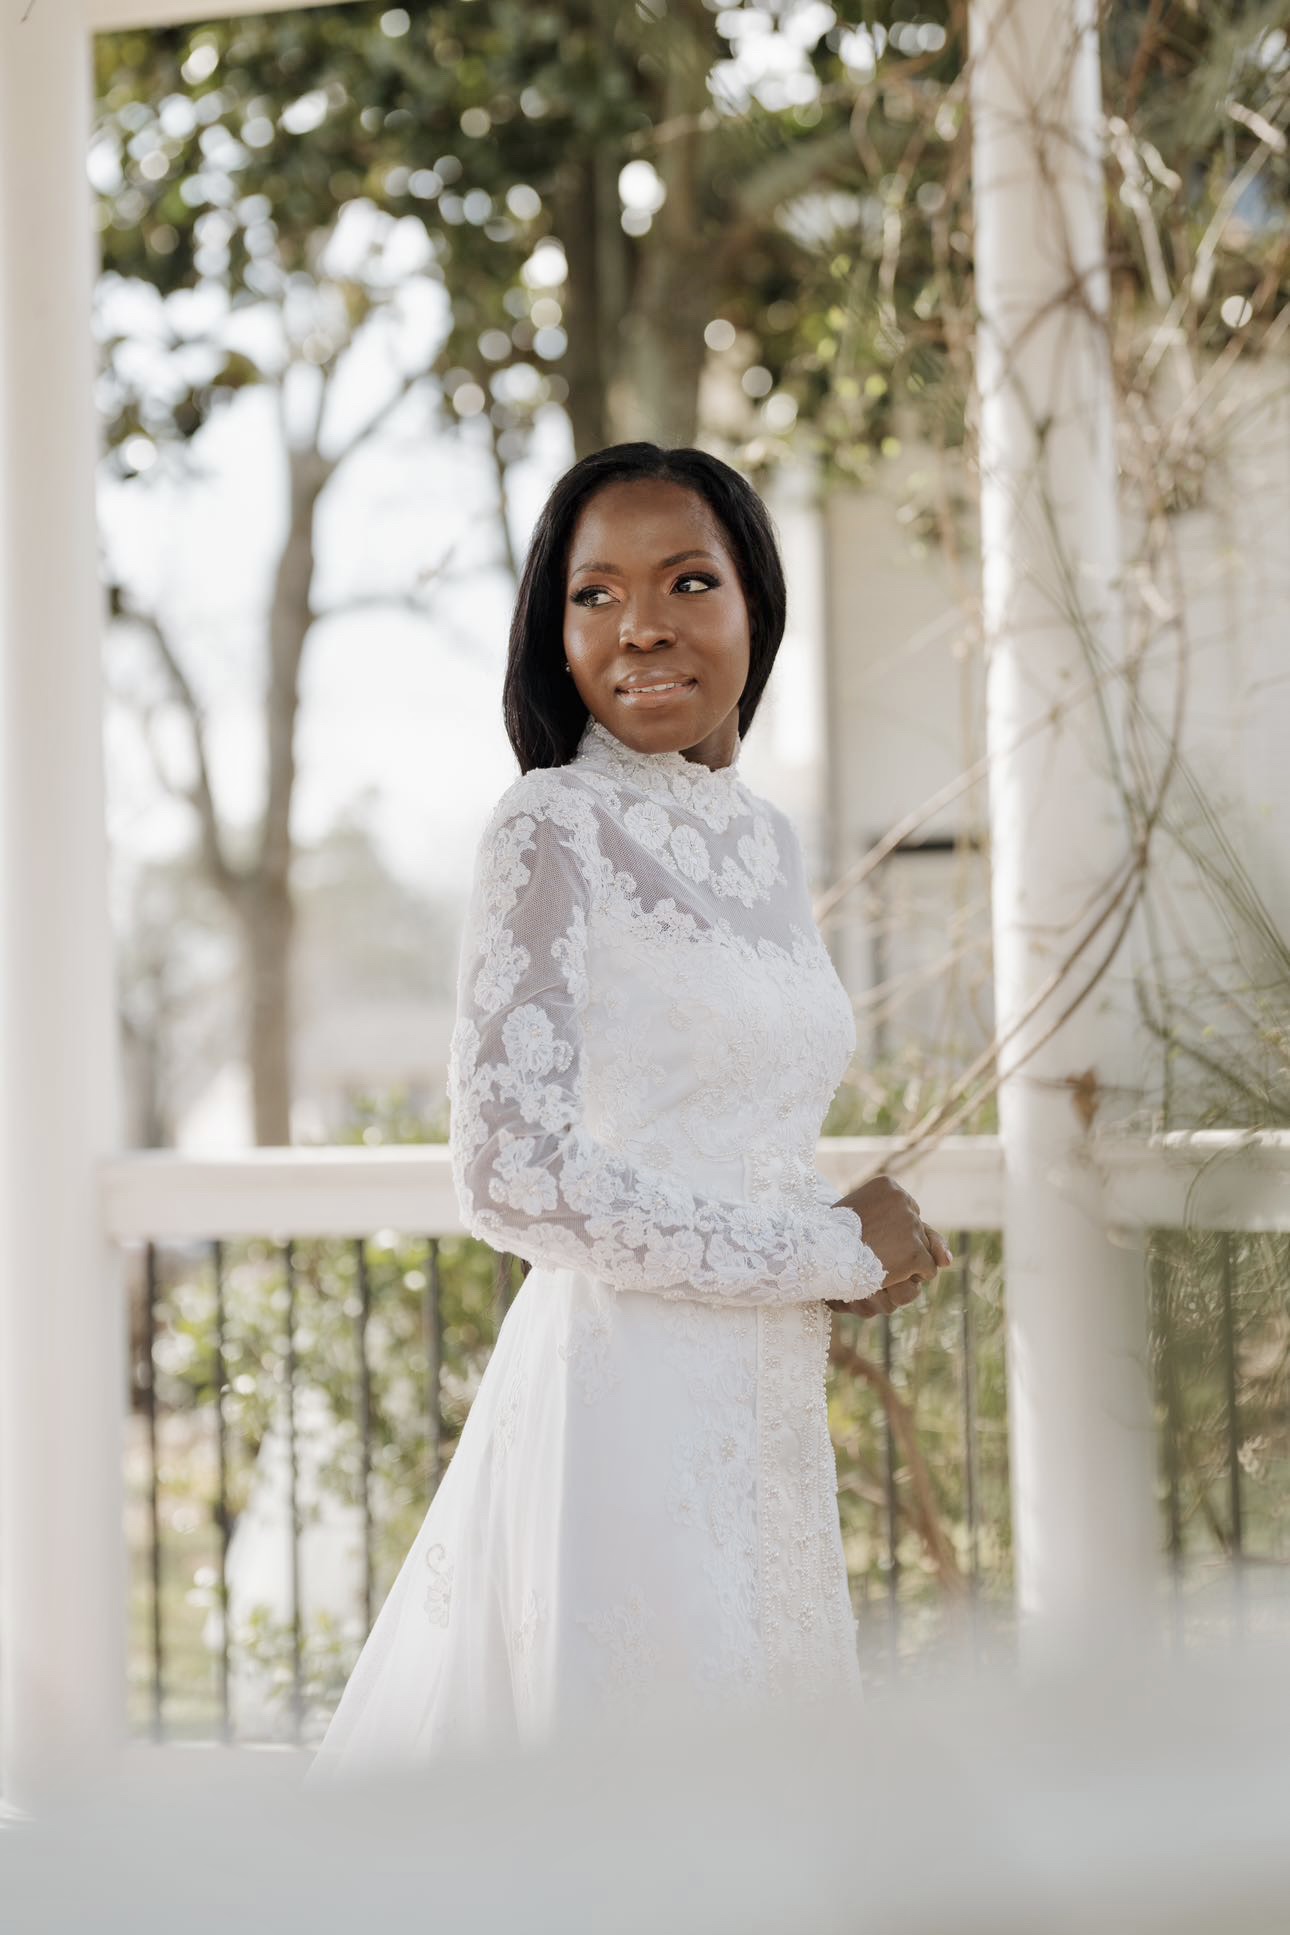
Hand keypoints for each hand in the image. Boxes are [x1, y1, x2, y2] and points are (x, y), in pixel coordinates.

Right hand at [825, 1174, 951, 1317]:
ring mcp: (911, 1226)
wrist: (815, 1254)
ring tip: (876, 1261)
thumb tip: (949, 1261)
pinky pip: (927, 1269)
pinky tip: (887, 1273)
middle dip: (900, 1245)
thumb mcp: (866, 1222)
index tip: (867, 1235)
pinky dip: (910, 1276)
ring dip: (903, 1261)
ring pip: (923, 1251)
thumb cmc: (832, 1238)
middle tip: (871, 1250)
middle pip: (916, 1231)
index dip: (888, 1230)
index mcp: (888, 1185)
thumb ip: (909, 1231)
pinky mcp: (915, 1252)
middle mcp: (904, 1201)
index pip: (906, 1212)